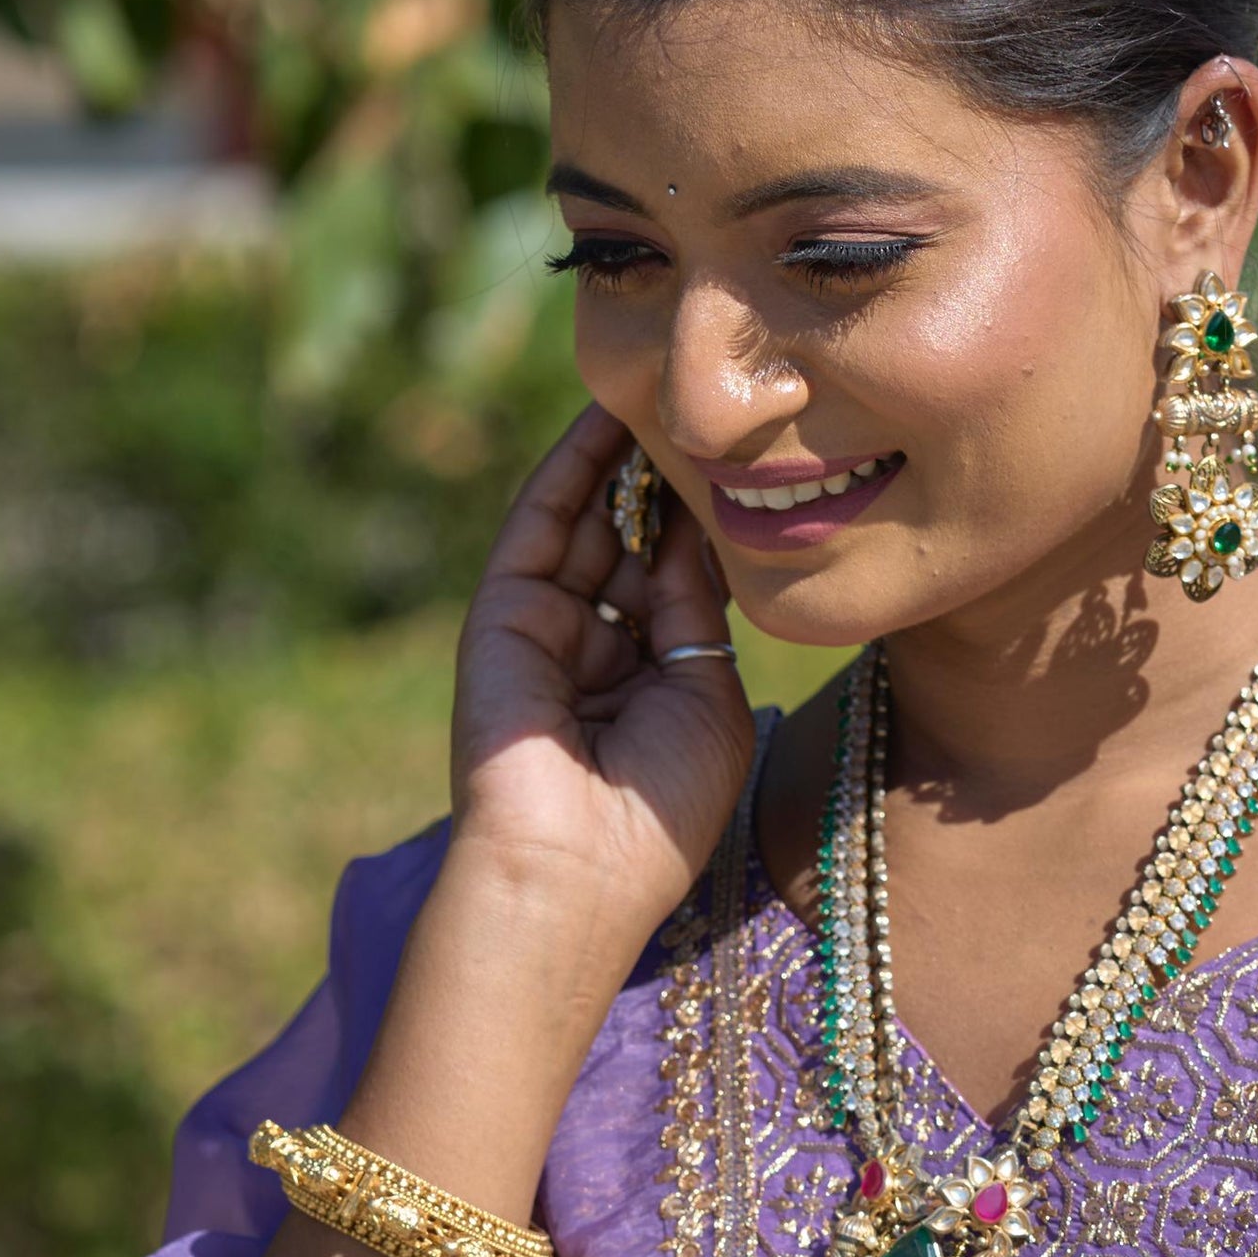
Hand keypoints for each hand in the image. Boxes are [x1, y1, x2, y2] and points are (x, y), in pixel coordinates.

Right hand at [448, 402, 754, 936]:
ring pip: (589, 523)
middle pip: (636, 542)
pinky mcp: (502, 611)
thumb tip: (702, 529)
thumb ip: (702, 613)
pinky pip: (541, 523)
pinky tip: (609, 415)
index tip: (755, 460)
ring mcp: (546, 628)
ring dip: (625, 459)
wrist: (574, 868)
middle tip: (714, 408)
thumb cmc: (660, 811)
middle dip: (671, 481)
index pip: (682, 582)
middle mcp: (598, 650)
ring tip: (667, 388)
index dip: (711, 523)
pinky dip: (572, 467)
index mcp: (652, 682)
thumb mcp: (710, 699)